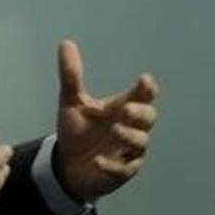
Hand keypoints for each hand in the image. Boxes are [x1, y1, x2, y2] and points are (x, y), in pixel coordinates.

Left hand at [54, 39, 158, 202]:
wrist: (67, 164)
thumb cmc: (77, 130)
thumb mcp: (71, 102)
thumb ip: (71, 76)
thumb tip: (65, 43)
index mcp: (123, 107)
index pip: (145, 95)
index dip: (147, 89)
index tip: (143, 80)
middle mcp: (131, 128)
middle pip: (149, 118)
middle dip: (140, 113)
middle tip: (126, 109)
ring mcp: (128, 150)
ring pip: (140, 143)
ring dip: (129, 136)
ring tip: (115, 130)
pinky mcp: (121, 171)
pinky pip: (124, 169)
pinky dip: (113, 165)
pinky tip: (98, 160)